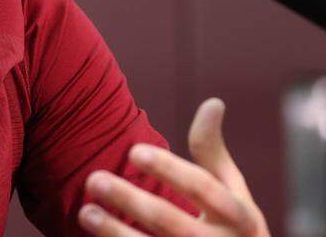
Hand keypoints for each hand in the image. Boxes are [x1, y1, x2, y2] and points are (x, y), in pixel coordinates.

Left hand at [79, 99, 270, 236]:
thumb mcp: (235, 194)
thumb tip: (213, 101)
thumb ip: (214, 153)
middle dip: (132, 201)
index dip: (170, 169)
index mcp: (240, 217)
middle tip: (94, 178)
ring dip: (116, 233)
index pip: (204, 189)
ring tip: (85, 211)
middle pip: (172, 223)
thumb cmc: (234, 230)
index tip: (134, 150)